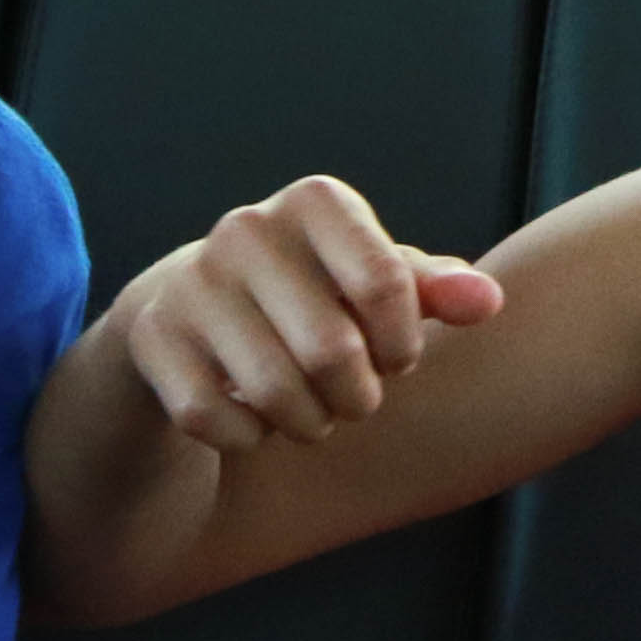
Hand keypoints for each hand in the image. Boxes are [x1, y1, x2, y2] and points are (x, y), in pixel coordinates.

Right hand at [115, 176, 503, 456]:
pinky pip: (217, 421)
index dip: (402, 344)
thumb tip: (488, 301)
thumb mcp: (374, 283)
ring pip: (277, 394)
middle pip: (333, 352)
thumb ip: (436, 290)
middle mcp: (246, 227)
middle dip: (358, 398)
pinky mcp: (151, 337)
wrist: (189, 308)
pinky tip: (251, 418)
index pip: (385, 284)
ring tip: (311, 412)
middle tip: (354, 398)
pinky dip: (248, 439)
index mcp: (315, 202)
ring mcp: (190, 281)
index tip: (396, 359)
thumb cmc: (310, 292)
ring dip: (309, 424)